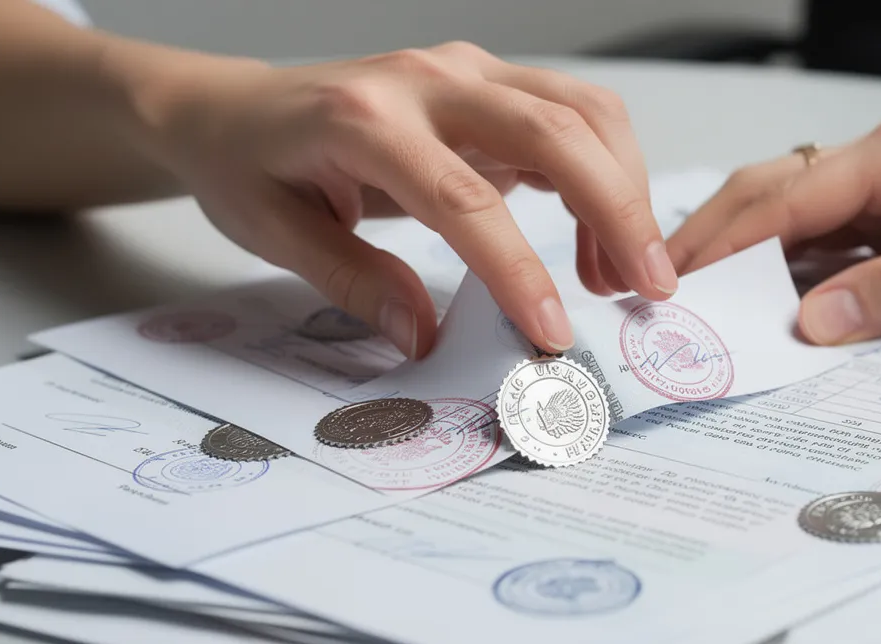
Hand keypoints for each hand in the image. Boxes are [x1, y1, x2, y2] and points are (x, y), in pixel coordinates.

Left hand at [125, 42, 678, 357]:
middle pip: (553, 132)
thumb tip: (425, 335)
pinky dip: (604, 169)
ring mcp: (463, 71)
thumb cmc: (248, 166)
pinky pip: (570, 112)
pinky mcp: (485, 82)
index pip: (463, 199)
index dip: (518, 270)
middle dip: (617, 211)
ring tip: (623, 274)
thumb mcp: (276, 234)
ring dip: (622, 189)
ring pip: (580, 111)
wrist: (230, 106)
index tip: (551, 334)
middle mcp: (426, 81)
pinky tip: (597, 237)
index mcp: (364, 121)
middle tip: (650, 287)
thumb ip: (355, 282)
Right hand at [667, 95, 880, 344]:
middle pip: (772, 203)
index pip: (782, 203)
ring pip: (800, 229)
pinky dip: (805, 282)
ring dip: (753, 268)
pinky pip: (843, 253)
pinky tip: (782, 315)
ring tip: (706, 315)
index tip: (669, 284)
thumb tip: (813, 321)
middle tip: (662, 295)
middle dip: (712, 246)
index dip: (719, 247)